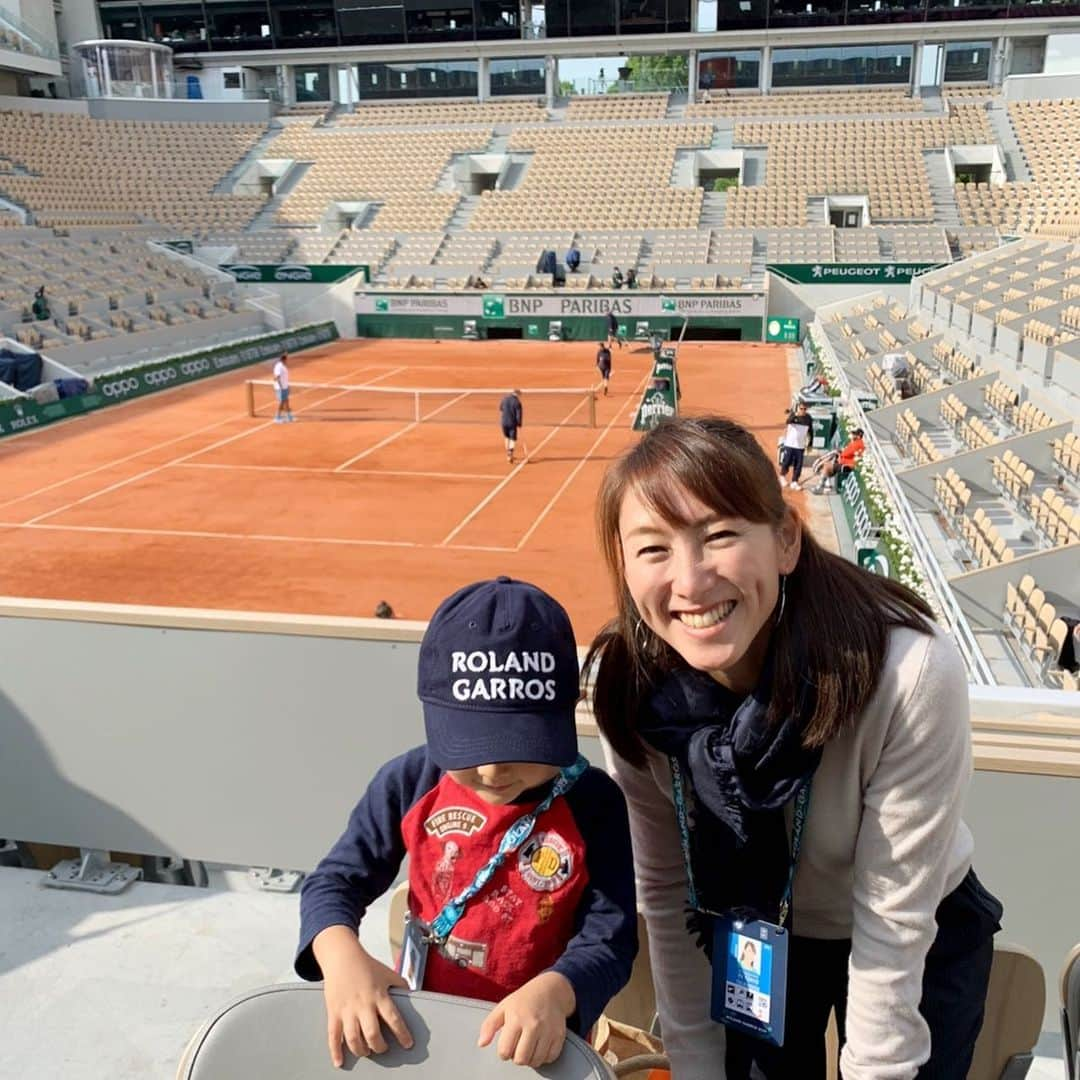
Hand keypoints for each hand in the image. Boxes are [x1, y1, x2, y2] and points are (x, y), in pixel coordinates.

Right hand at [313, 928, 413, 1067]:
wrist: (342, 956)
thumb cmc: (366, 964)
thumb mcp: (387, 972)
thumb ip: (400, 984)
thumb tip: (413, 993)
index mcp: (379, 995)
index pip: (393, 1019)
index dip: (402, 1034)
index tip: (408, 1044)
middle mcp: (363, 1005)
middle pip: (373, 1034)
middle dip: (380, 1047)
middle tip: (383, 1049)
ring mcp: (347, 1010)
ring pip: (354, 1039)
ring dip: (362, 1050)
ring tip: (367, 1052)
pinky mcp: (333, 1012)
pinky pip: (333, 1036)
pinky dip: (335, 1051)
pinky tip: (340, 1062)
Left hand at [477, 971, 575, 1067]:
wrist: (551, 990)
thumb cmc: (524, 1000)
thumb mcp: (503, 1007)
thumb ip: (489, 1026)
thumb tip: (481, 1044)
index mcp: (516, 1018)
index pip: (505, 1051)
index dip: (503, 1051)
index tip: (507, 1044)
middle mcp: (533, 1025)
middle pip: (521, 1059)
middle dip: (516, 1056)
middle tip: (518, 1046)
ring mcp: (548, 1031)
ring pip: (536, 1061)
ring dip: (530, 1058)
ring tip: (528, 1045)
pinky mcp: (559, 1035)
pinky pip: (550, 1058)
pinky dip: (543, 1056)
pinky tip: (539, 1046)